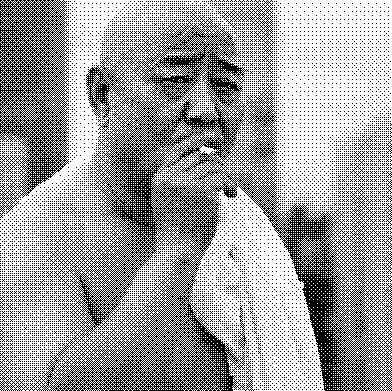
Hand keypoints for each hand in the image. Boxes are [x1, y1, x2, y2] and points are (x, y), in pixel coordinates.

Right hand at [150, 134, 233, 250]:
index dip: (200, 140)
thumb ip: (182, 178)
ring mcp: (185, 182)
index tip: (216, 142)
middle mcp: (170, 176)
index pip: (180, 147)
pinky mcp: (202, 190)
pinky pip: (222, 177)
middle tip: (225, 180)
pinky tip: (230, 196)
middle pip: (201, 156)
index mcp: (160, 177)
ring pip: (213, 164)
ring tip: (229, 191)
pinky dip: (230, 185)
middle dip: (217, 165)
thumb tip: (212, 155)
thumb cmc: (178, 229)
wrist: (177, 251)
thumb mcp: (169, 199)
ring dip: (226, 176)